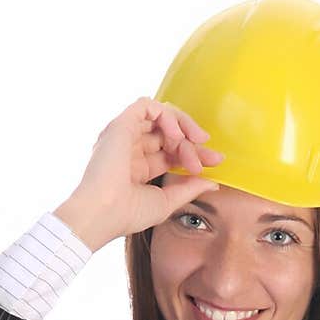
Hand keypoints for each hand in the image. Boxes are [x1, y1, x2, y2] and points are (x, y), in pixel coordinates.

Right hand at [63, 96, 225, 248]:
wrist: (104, 212)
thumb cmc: (127, 214)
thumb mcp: (167, 201)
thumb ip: (189, 189)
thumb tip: (213, 182)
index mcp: (139, 168)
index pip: (172, 152)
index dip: (194, 153)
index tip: (215, 162)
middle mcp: (131, 149)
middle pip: (169, 134)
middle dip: (193, 143)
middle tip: (209, 158)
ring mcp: (125, 136)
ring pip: (160, 116)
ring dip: (182, 127)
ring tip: (193, 143)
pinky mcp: (120, 124)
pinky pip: (147, 105)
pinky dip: (166, 115)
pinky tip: (176, 134)